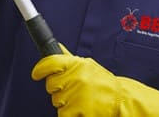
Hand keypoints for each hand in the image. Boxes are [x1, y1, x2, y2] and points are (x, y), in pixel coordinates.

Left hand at [31, 45, 158, 116]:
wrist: (122, 100)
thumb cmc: (103, 83)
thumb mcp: (88, 66)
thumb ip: (70, 59)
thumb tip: (57, 48)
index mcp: (77, 64)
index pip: (50, 62)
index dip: (40, 69)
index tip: (36, 74)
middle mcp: (76, 77)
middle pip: (50, 85)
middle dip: (58, 89)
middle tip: (73, 90)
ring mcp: (77, 95)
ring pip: (56, 102)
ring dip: (65, 103)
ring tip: (81, 100)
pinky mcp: (80, 111)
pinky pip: (63, 115)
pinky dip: (69, 115)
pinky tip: (81, 110)